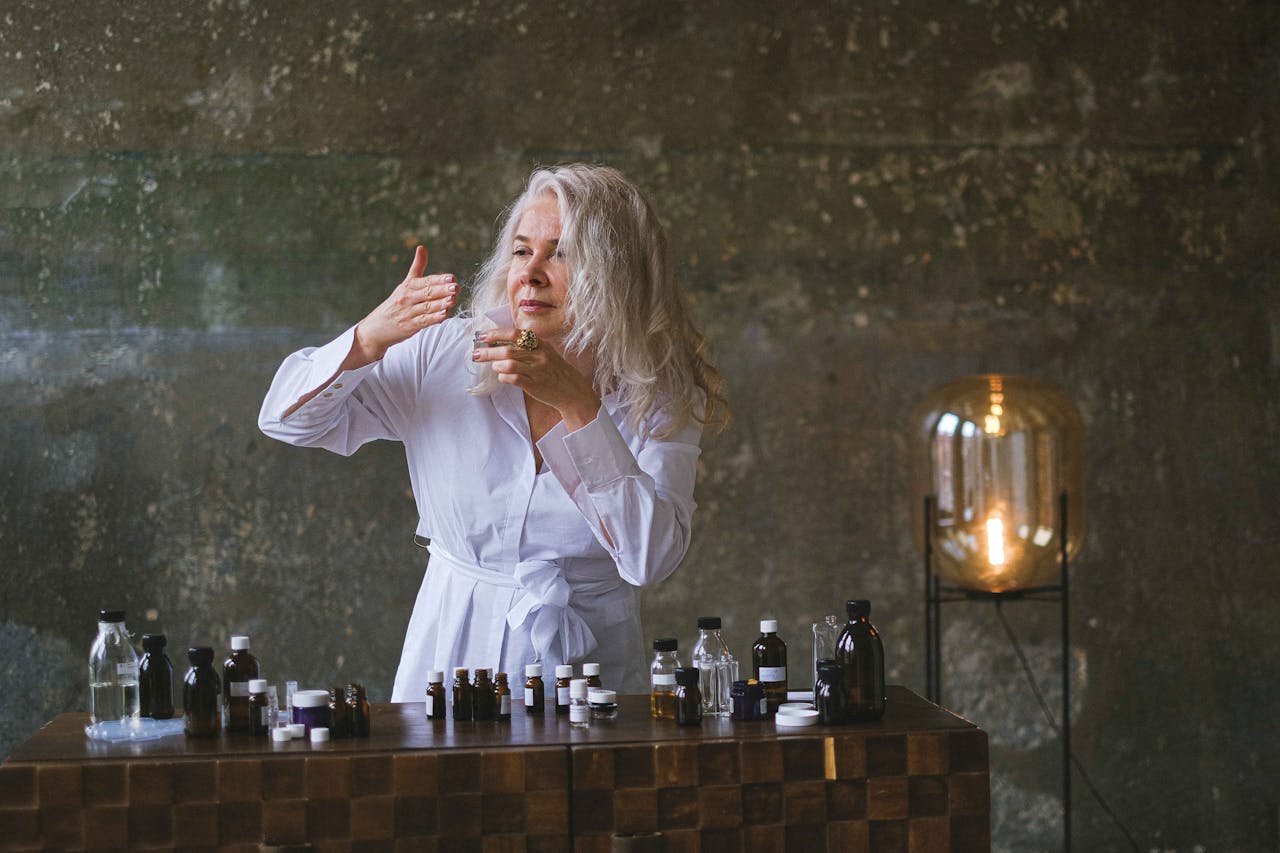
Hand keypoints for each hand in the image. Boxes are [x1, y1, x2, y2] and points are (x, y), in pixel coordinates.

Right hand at [353, 246, 457, 361]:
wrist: (375, 328)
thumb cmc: (395, 304)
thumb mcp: (404, 284)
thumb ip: (417, 267)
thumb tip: (422, 247)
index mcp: (408, 287)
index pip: (425, 281)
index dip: (439, 279)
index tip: (452, 277)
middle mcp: (407, 298)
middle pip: (427, 293)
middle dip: (443, 290)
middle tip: (456, 287)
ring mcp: (408, 313)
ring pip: (427, 307)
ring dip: (441, 303)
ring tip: (453, 299)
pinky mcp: (409, 326)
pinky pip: (424, 321)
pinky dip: (434, 318)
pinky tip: (445, 314)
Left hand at [473, 327, 601, 429]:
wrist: (573, 391)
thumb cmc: (555, 370)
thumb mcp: (546, 352)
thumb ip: (527, 346)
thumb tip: (500, 342)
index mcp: (541, 343)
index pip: (515, 333)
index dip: (496, 334)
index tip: (482, 336)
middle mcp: (539, 355)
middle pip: (508, 349)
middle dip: (488, 351)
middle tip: (476, 354)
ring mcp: (537, 370)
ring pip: (509, 364)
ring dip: (496, 365)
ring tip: (494, 367)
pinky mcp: (535, 385)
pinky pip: (513, 379)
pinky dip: (504, 377)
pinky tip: (503, 377)